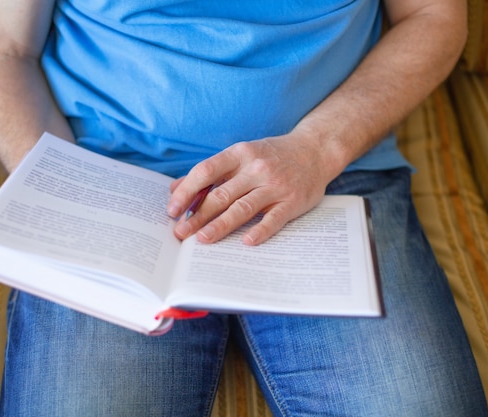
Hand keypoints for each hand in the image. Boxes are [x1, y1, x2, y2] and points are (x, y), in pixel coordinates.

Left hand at [167, 130, 342, 244]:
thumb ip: (210, 172)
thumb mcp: (240, 155)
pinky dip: (260, 231)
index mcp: (239, 154)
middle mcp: (256, 169)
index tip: (172, 209)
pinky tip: (246, 242)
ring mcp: (275, 185)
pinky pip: (274, 219)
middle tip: (180, 233)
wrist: (315, 150)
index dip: (186, 191)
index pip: (206, 171)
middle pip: (221, 194)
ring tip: (202, 240)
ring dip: (221, 225)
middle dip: (197, 215)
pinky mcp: (292, 201)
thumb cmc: (271, 155)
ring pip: (243, 208)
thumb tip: (175, 189)